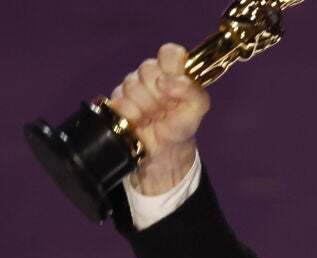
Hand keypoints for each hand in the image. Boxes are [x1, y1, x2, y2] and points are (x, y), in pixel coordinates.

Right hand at [108, 43, 210, 194]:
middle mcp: (151, 73)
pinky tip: (143, 121)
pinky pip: (120, 101)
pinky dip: (135, 116)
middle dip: (161, 95)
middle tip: (168, 108)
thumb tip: (166, 81)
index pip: (169, 51)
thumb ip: (191, 89)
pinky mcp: (118, 100)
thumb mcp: (198, 107)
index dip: (170, 66)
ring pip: (132, 85)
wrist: (166, 148)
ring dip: (148, 108)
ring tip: (156, 117)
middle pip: (148, 68)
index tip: (173, 84)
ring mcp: (132, 85)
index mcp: (172, 69)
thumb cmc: (182, 123)